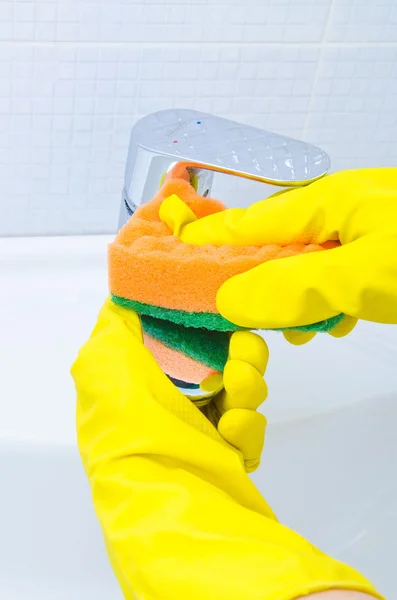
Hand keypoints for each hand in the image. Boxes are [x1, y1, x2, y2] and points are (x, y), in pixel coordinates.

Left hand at [71, 298, 379, 598]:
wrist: (168, 498)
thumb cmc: (131, 425)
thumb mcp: (104, 363)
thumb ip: (115, 323)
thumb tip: (129, 297)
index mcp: (145, 380)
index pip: (188, 339)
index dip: (211, 324)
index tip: (226, 313)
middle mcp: (173, 402)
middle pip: (226, 358)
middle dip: (242, 354)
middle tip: (240, 358)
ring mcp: (204, 430)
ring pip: (246, 389)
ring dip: (248, 387)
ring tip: (234, 400)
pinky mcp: (229, 456)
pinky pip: (251, 428)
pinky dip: (246, 429)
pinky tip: (231, 434)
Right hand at [177, 168, 396, 343]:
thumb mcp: (360, 273)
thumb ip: (294, 287)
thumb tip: (229, 300)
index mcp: (326, 202)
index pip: (248, 223)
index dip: (207, 238)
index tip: (170, 248)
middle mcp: (339, 209)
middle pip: (276, 246)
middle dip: (255, 283)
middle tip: (234, 315)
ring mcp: (363, 228)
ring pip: (309, 265)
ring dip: (299, 300)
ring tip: (301, 331)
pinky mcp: (381, 250)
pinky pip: (339, 273)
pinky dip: (332, 300)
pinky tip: (340, 321)